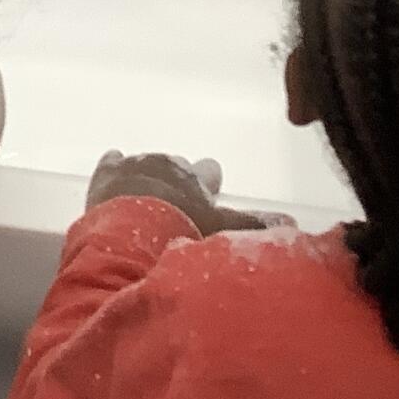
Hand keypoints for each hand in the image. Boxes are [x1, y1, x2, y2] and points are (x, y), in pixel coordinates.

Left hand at [85, 151, 276, 235]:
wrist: (135, 238)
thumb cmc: (185, 234)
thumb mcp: (227, 234)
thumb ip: (257, 228)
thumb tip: (292, 224)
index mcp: (196, 178)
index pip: (207, 171)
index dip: (208, 180)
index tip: (210, 185)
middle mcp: (168, 165)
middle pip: (176, 166)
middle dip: (177, 179)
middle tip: (177, 201)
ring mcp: (135, 167)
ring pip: (145, 164)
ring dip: (148, 177)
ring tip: (148, 195)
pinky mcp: (107, 174)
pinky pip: (112, 161)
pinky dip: (115, 165)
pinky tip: (114, 163)